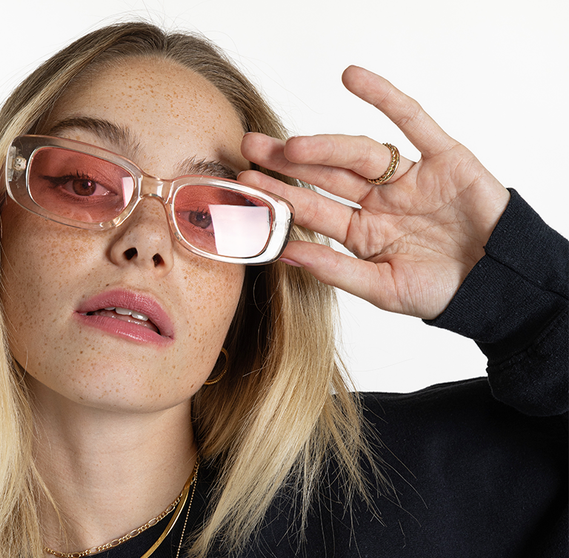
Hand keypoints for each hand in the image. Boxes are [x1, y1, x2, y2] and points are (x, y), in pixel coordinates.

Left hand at [240, 66, 510, 319]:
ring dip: (324, 145)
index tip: (246, 184)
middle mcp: (380, 202)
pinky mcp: (443, 157)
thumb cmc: (438, 293)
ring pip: (359, 153)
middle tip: (249, 148)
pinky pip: (412, 120)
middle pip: (326, 176)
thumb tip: (283, 252)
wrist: (495, 287)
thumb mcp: (380, 288)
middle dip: (288, 163)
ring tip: (290, 145)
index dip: (281, 196)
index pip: (313, 209)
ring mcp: (409, 178)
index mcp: (362, 233)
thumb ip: (334, 269)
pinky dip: (384, 97)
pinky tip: (353, 79)